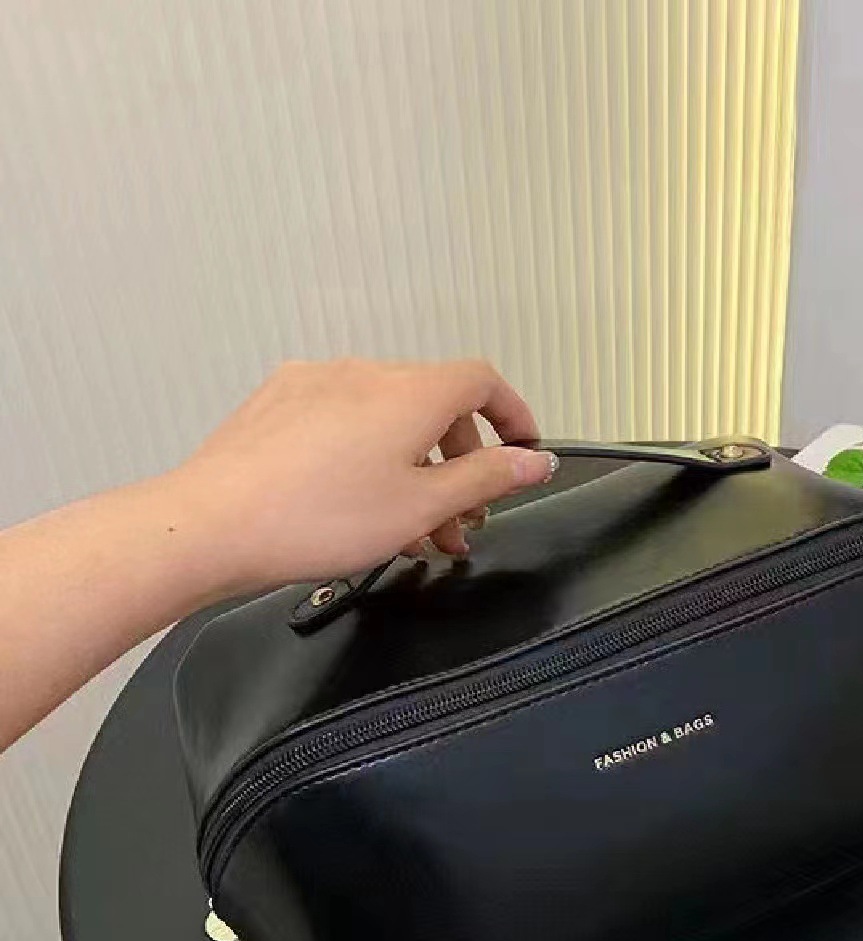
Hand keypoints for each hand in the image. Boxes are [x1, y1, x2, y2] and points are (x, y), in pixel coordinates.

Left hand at [168, 357, 555, 594]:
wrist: (211, 525)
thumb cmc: (320, 519)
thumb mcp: (421, 506)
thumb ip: (486, 478)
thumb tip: (537, 460)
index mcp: (410, 392)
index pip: (482, 381)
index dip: (512, 413)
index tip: (523, 453)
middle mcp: (365, 373)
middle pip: (435, 404)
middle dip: (460, 463)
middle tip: (462, 524)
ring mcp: (315, 383)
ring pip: (388, 418)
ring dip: (414, 468)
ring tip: (414, 532)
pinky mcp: (277, 402)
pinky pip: (345, 420)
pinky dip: (370, 455)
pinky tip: (359, 505)